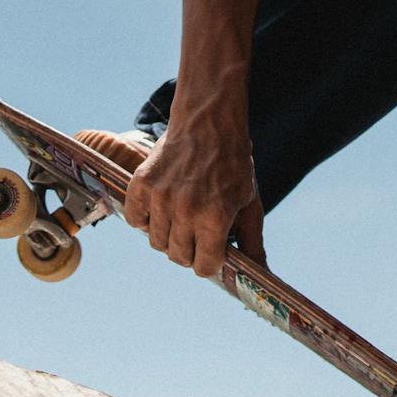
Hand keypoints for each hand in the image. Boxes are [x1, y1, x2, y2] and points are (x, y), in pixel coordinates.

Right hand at [123, 120, 266, 275]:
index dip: (209, 262)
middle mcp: (186, 211)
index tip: (211, 251)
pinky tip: (160, 208)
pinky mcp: (142, 184)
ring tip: (180, 217)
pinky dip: (145, 219)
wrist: (209, 124)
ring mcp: (162, 197)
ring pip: (157, 243)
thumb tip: (260, 273)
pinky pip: (135, 220)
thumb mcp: (250, 203)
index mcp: (216, 218)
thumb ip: (252, 241)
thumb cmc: (234, 165)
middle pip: (179, 257)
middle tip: (196, 232)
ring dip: (168, 236)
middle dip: (190, 251)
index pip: (204, 266)